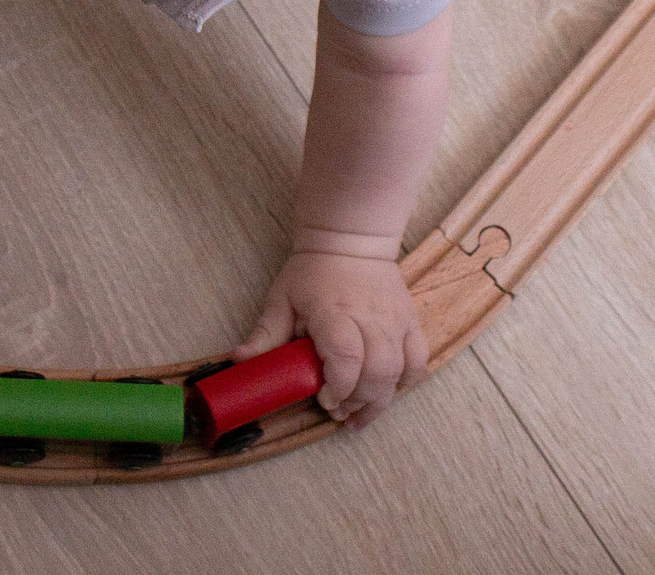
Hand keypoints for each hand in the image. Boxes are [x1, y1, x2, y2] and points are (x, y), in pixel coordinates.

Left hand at [237, 249, 428, 428]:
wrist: (351, 241)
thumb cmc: (312, 272)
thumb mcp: (282, 299)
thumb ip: (264, 334)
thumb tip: (236, 361)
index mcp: (335, 312)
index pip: (346, 358)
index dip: (338, 387)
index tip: (324, 400)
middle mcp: (370, 318)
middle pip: (377, 373)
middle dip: (358, 402)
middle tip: (338, 413)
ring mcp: (395, 320)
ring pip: (398, 371)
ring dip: (379, 400)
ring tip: (358, 415)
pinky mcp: (410, 321)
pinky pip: (418, 360)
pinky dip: (406, 381)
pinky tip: (386, 391)